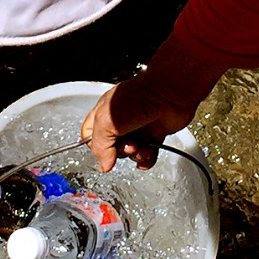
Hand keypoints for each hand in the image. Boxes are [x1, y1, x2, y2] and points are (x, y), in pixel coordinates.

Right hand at [81, 39, 217, 171]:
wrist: (168, 94)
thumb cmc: (138, 98)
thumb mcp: (106, 121)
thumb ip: (100, 146)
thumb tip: (104, 165)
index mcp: (104, 112)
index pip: (91, 136)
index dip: (96, 147)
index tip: (104, 153)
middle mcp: (121, 119)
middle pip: (112, 147)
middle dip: (119, 152)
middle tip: (128, 146)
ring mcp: (138, 126)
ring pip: (131, 152)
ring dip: (136, 156)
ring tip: (141, 148)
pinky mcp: (155, 133)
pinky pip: (149, 153)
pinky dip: (148, 159)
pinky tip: (147, 157)